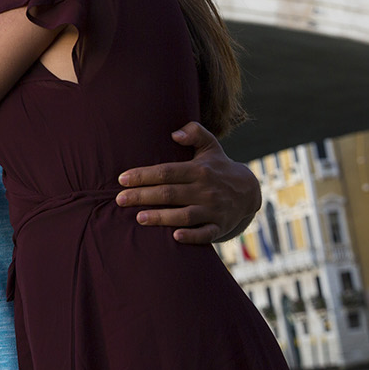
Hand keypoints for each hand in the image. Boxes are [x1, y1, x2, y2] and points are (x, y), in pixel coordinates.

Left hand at [116, 122, 261, 244]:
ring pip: (184, 215)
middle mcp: (205, 189)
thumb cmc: (219, 167)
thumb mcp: (210, 145)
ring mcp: (213, 209)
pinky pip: (205, 234)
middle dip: (142, 196)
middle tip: (119, 199)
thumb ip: (194, 132)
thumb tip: (174, 134)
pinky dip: (191, 236)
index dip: (143, 175)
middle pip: (169, 193)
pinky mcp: (219, 227)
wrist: (249, 191)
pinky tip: (174, 237)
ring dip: (161, 217)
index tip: (122, 179)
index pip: (166, 172)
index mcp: (199, 170)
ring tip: (139, 217)